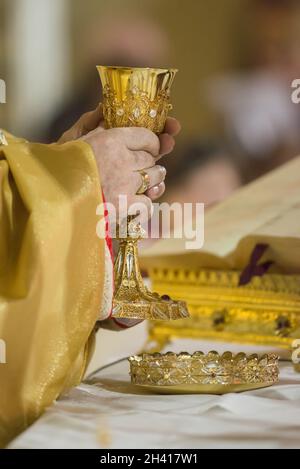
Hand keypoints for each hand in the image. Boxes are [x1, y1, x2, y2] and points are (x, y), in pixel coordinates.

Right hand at [58, 106, 180, 221]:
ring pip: (155, 177)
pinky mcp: (125, 206)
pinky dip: (145, 203)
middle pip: (151, 157)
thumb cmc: (57, 166)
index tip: (151, 145)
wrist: (50, 197)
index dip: (152, 140)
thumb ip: (91, 123)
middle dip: (150, 160)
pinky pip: (148, 202)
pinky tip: (138, 202)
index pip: (146, 136)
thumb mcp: (72, 138)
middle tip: (146, 164)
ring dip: (153, 179)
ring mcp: (126, 184)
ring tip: (148, 181)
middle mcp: (123, 160)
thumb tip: (104, 109)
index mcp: (111, 140)